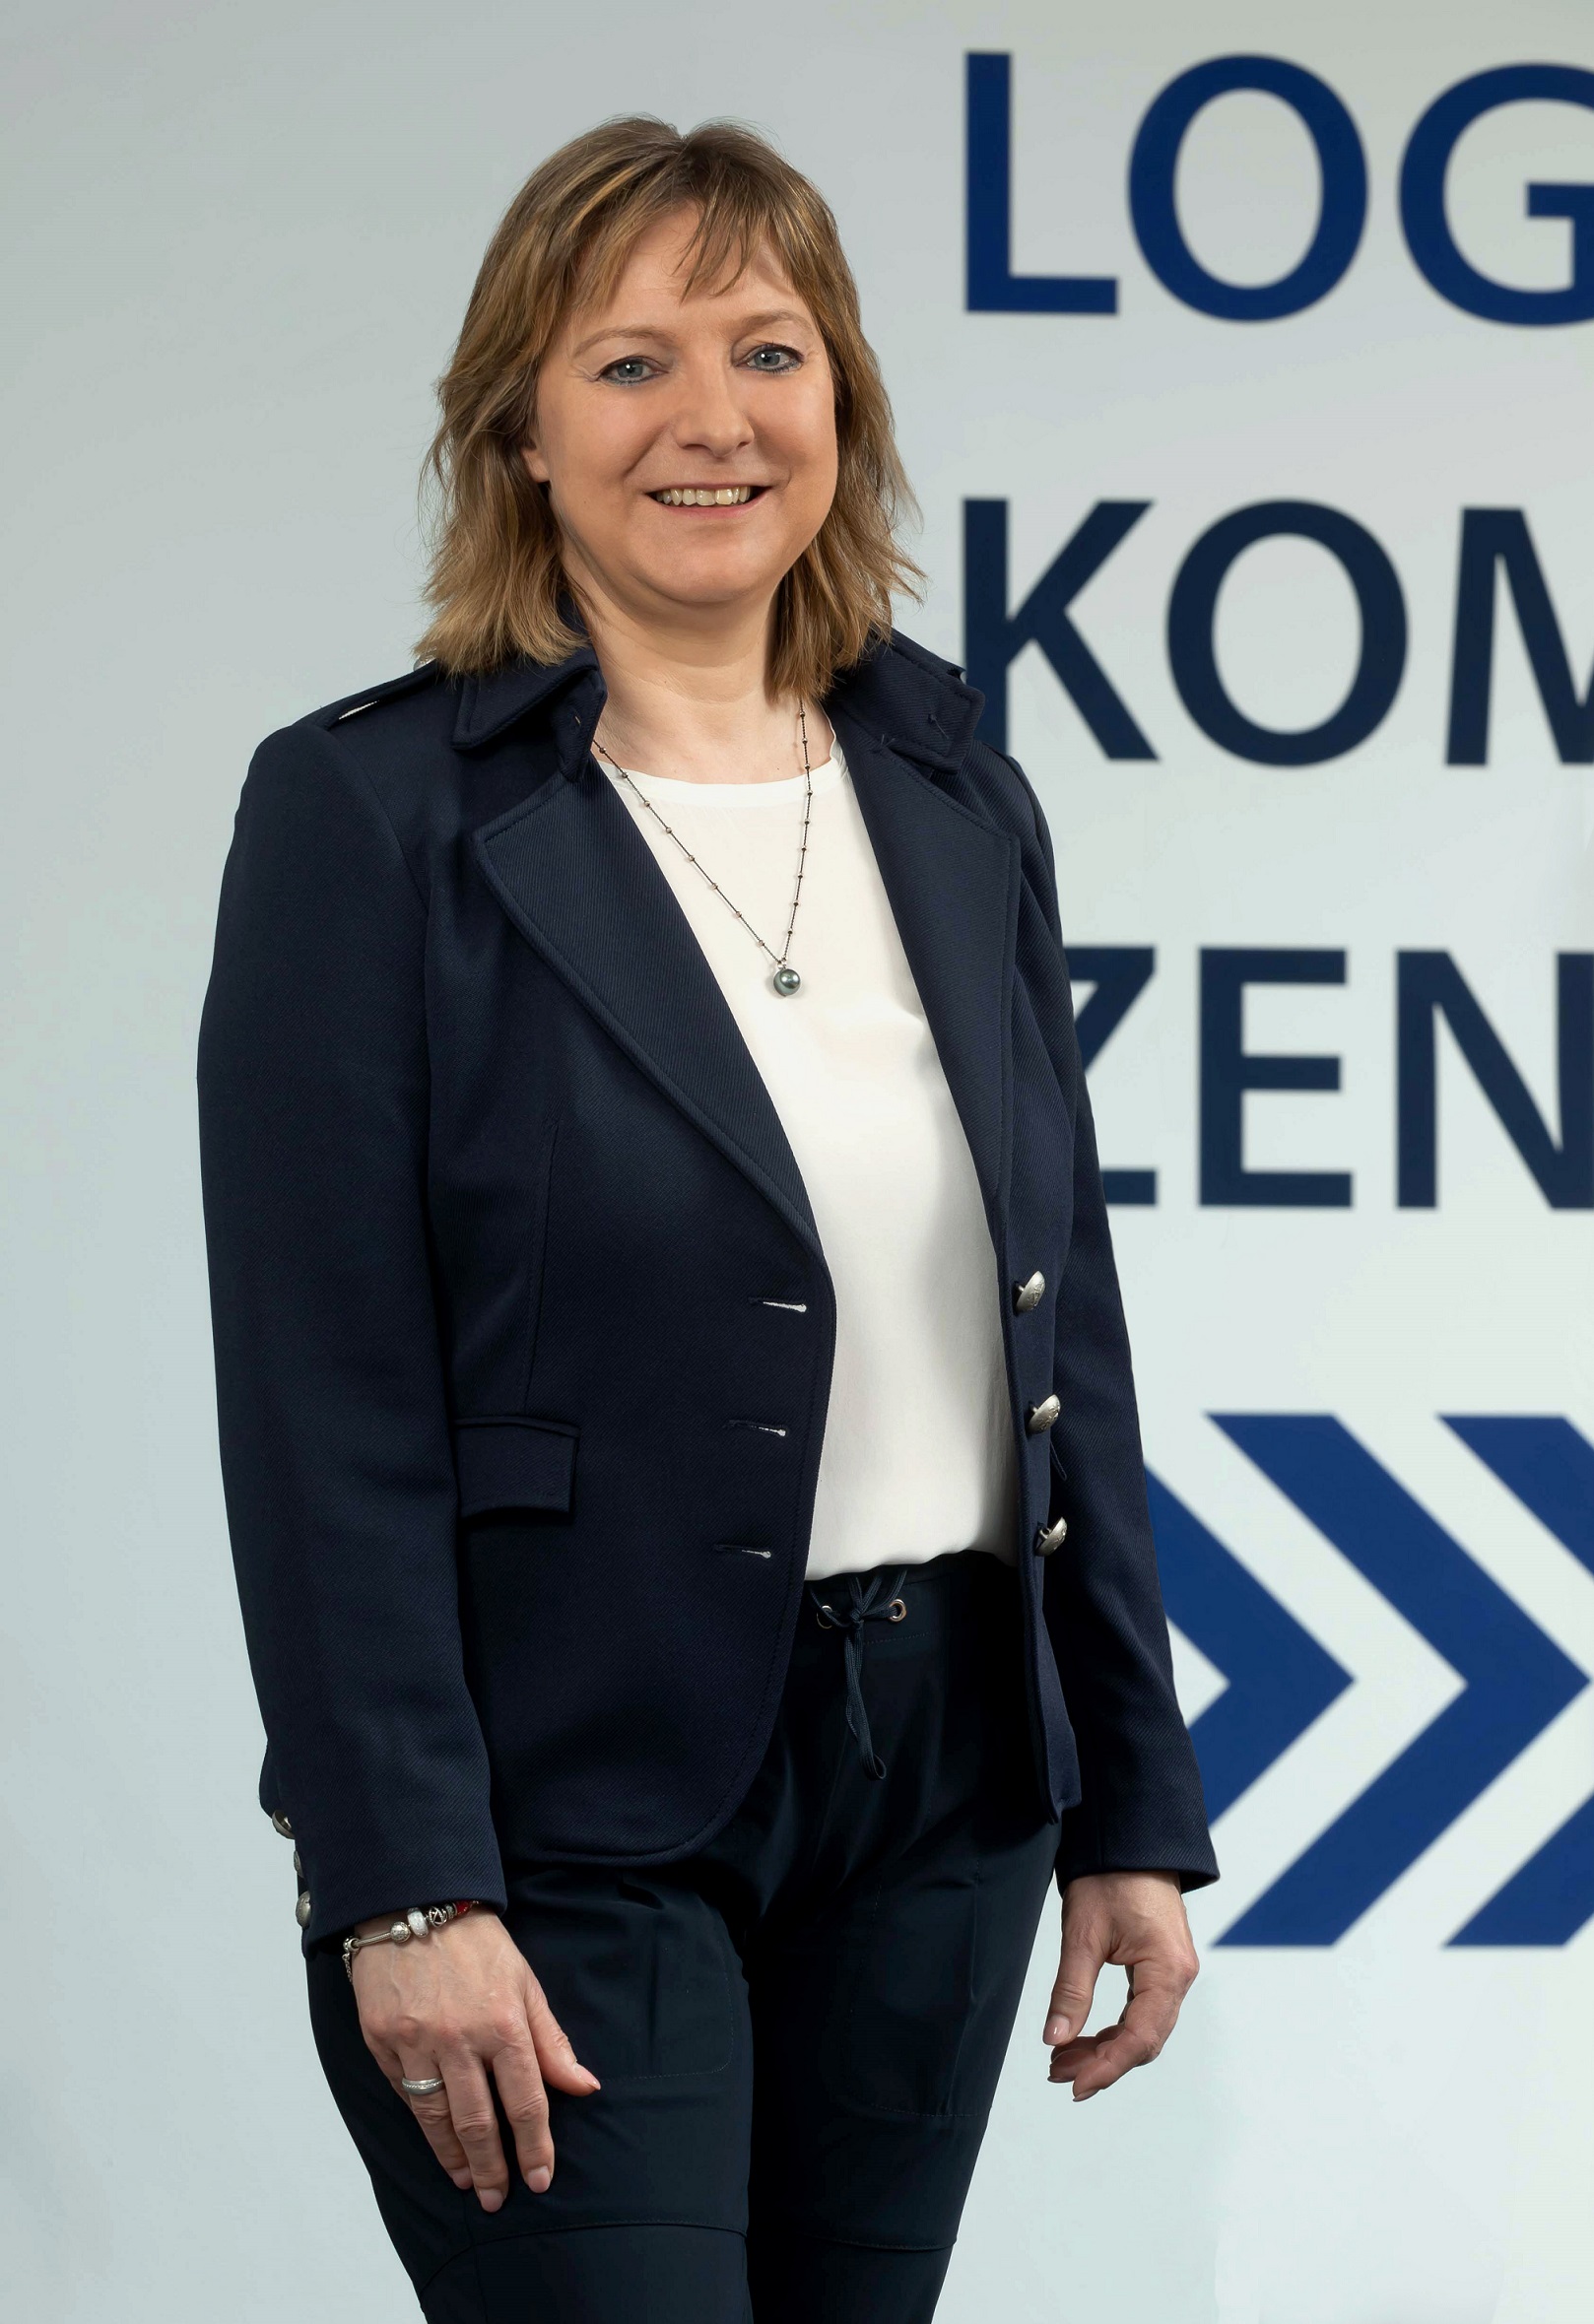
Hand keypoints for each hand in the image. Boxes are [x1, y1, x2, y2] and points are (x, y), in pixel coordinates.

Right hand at [352, 1908, 599, 2209]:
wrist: (412, 1902)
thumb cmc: (477, 1942)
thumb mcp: (525, 1982)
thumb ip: (551, 2040)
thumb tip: (584, 2086)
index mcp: (503, 2023)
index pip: (525, 2102)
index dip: (535, 2147)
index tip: (540, 2178)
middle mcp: (459, 2039)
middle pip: (478, 2122)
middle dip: (493, 2168)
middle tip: (500, 2199)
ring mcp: (416, 2043)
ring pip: (437, 2119)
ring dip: (454, 2157)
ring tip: (469, 2181)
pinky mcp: (382, 2041)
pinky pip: (405, 2094)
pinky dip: (422, 2122)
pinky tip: (436, 2138)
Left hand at [1043, 1871, 1198, 2100]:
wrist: (1130, 1839)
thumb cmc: (1110, 1877)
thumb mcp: (1083, 1934)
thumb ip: (1071, 1990)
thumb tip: (1054, 2040)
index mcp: (1168, 1970)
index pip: (1141, 2037)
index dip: (1107, 2067)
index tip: (1074, 2085)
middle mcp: (1178, 1977)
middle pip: (1144, 2040)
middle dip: (1101, 2062)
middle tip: (1058, 2074)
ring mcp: (1172, 1973)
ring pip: (1142, 2030)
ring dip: (1104, 2048)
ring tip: (1062, 2060)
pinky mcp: (1161, 1968)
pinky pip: (1141, 2012)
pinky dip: (1112, 2029)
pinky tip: (1082, 2036)